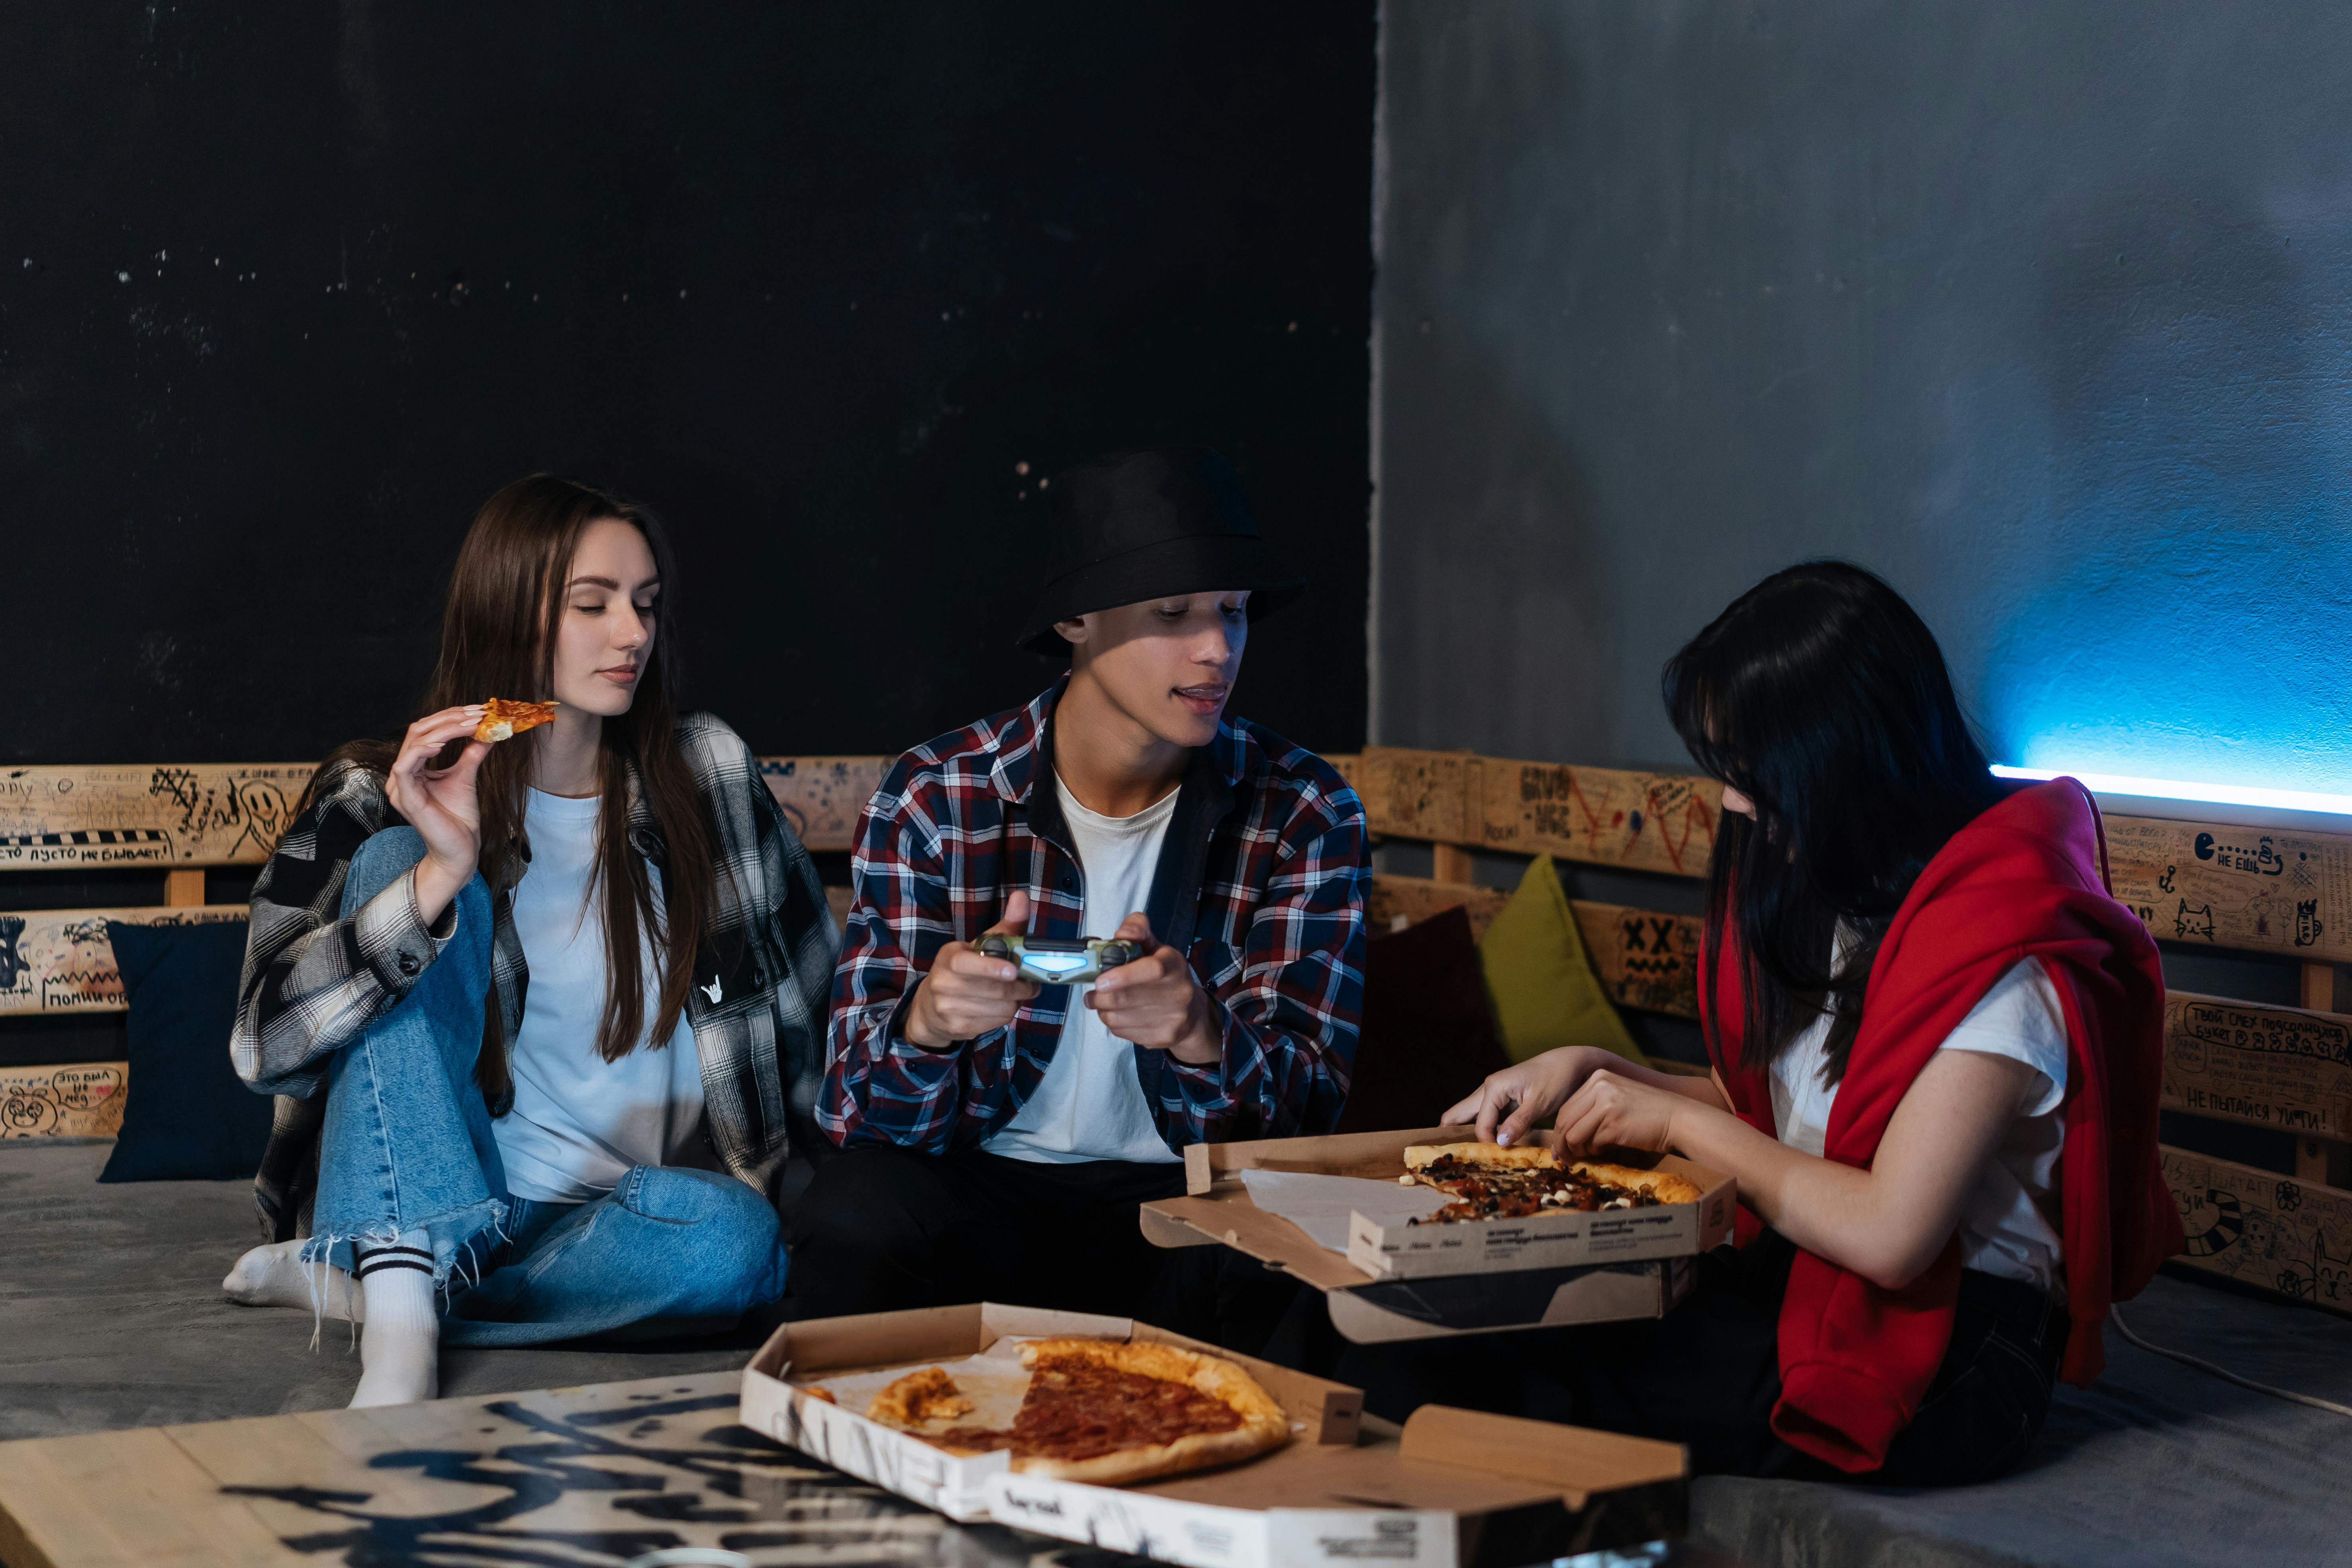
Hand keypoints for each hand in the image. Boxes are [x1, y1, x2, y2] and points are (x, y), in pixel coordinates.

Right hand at [384, 706, 490, 926]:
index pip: (425, 731)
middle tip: (478, 712)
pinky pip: (405, 766)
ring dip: (444, 729)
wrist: (460, 850)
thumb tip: (488, 730)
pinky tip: (444, 743)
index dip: (450, 717)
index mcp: (413, 768)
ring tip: (471, 723)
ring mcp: (400, 786)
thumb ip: (472, 753)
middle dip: (450, 718)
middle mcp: (402, 774)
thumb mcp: (466, 777)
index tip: (478, 710)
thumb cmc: (459, 818)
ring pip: (414, 742)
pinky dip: (424, 750)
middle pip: (418, 731)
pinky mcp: (405, 798)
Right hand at [904, 892, 1041, 1048]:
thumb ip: (1005, 925)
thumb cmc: (963, 970)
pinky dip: (1005, 1014)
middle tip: (1032, 984)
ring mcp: (948, 1008)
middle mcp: (943, 983)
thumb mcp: (979, 946)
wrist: (930, 1007)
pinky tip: (1001, 1006)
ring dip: (1015, 1002)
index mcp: (948, 957)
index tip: (1013, 971)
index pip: (964, 963)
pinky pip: (996, 1022)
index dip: (990, 968)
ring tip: (1015, 995)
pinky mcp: (958, 1028)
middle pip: (992, 990)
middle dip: (1020, 988)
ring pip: (999, 1008)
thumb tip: (1021, 896)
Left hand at [1087, 914, 1218, 1064]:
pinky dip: (1114, 1024)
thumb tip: (1121, 934)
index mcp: (1174, 964)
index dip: (1123, 976)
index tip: (1099, 982)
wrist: (1190, 1013)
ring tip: (1104, 1004)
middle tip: (1092, 994)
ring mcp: (1173, 1018)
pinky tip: (1120, 1016)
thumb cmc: (1163, 974)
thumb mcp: (1153, 947)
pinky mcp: (1164, 1038)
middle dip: (1100, 997)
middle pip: (1125, 999)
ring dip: (1103, 1011)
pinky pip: (1123, 1032)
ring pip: (1118, 1018)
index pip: (1152, 969)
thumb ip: (1136, 932)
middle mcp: (1179, 992)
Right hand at [1444, 1046, 1623, 1146]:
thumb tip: (1499, 1142)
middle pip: (1457, 1114)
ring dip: (1469, 1133)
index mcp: (1494, 1088)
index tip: (1498, 1157)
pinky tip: (1491, 1144)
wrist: (1570, 1063)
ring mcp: (1493, 1093)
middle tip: (1459, 1157)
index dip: (1486, 1143)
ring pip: (1470, 1115)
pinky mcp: (1502, 1099)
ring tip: (1475, 1155)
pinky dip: (1484, 1130)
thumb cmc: (1557, 1079)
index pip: (1480, 1124)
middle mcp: (1488, 1089)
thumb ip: (1519, 1122)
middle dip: (1455, 1135)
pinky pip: (1484, 1116)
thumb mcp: (1540, 1103)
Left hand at [1553, 1069, 1681, 1157]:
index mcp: (1597, 1078)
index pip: (1566, 1107)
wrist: (1678, 1118)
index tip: (1559, 1147)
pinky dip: (1593, 1151)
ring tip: (1586, 1155)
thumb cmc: (1647, 1113)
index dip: (1560, 1130)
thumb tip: (1566, 1134)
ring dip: (1576, 1150)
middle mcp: (1599, 1086)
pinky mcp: (1613, 1123)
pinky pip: (1591, 1143)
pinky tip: (1602, 1151)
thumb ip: (1592, 1108)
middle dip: (1561, 1143)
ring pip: (1573, 1134)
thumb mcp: (1616, 1099)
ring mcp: (1606, 1104)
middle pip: (1564, 1120)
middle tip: (1563, 1159)